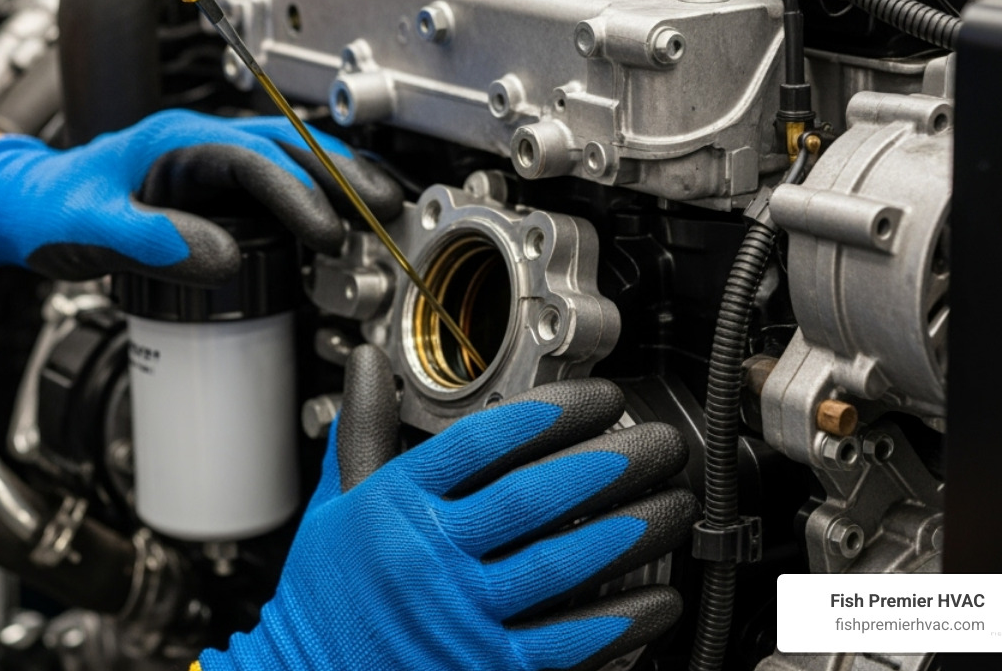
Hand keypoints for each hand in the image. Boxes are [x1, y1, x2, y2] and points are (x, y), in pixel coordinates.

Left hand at [0, 110, 402, 284]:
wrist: (21, 204)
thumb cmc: (47, 210)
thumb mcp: (89, 228)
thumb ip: (150, 240)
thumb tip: (219, 257)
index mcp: (174, 141)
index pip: (255, 161)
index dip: (297, 195)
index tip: (328, 233)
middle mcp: (196, 141)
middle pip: (287, 144)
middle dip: (341, 172)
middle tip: (387, 205)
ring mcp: (205, 158)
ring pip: (287, 154)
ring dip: (335, 176)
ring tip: (380, 204)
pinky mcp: (208, 182)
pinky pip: (273, 175)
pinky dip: (312, 190)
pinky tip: (334, 214)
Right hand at [199, 347, 694, 670]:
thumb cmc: (326, 594)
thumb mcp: (335, 505)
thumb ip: (363, 430)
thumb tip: (370, 362)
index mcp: (393, 505)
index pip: (483, 443)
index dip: (552, 413)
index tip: (600, 397)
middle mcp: (428, 557)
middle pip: (534, 497)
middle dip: (610, 463)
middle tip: (658, 442)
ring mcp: (460, 616)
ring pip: (563, 564)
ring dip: (631, 529)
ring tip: (675, 501)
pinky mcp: (487, 670)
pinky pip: (569, 641)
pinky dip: (622, 618)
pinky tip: (661, 597)